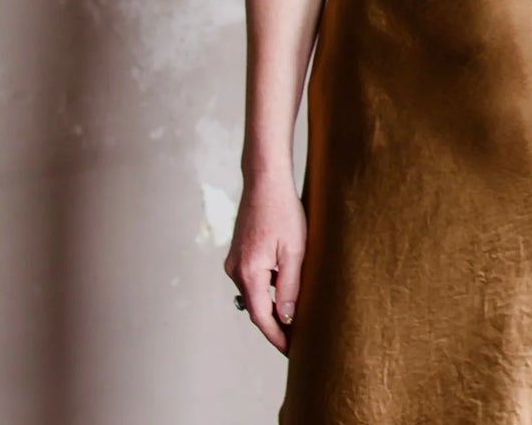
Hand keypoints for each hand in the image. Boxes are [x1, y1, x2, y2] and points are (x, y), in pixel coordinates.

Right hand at [223, 172, 305, 353]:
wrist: (265, 181)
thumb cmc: (284, 212)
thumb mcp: (295, 251)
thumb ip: (289, 286)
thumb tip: (287, 318)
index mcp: (250, 273)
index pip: (263, 318)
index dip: (277, 337)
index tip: (291, 351)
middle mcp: (236, 271)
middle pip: (256, 308)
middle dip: (275, 324)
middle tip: (297, 338)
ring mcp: (234, 262)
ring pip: (255, 293)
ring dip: (271, 304)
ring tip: (295, 312)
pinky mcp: (238, 253)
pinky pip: (252, 278)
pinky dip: (267, 287)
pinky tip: (283, 283)